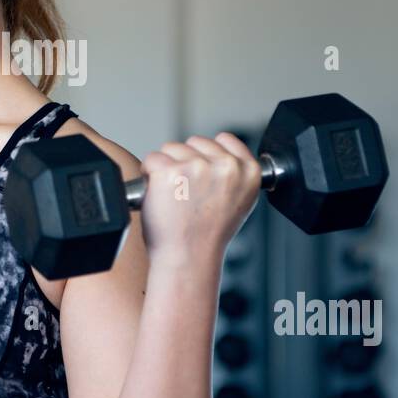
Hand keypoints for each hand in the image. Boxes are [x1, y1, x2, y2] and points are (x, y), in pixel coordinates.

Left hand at [138, 133, 261, 263]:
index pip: (225, 139)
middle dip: (185, 161)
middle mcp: (225, 166)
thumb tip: (219, 154)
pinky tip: (159, 195)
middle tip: (186, 192)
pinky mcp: (170, 171)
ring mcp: (197, 166)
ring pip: (171, 148)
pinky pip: (152, 159)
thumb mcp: (239, 201)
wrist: (188, 257)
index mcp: (248, 171)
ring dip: (166, 167)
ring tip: (174, 196)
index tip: (202, 174)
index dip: (208, 154)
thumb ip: (233, 174)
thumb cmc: (207, 236)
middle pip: (194, 142)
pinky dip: (149, 174)